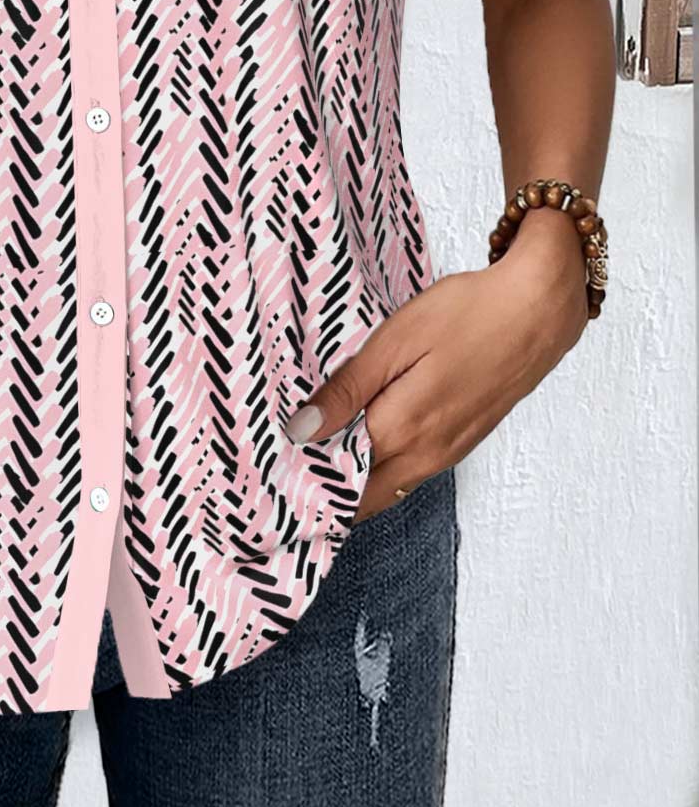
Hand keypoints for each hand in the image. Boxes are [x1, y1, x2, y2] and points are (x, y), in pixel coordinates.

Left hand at [285, 208, 589, 522]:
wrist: (540, 311)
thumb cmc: (469, 314)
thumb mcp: (396, 341)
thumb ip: (347, 389)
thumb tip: (300, 431)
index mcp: (401, 430)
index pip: (334, 473)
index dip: (299, 471)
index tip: (266, 465)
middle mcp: (425, 456)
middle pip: (359, 494)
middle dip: (321, 486)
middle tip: (281, 464)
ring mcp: (447, 454)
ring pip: (385, 488)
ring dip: (350, 481)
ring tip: (311, 453)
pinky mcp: (462, 443)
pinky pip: (409, 473)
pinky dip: (379, 470)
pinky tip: (360, 440)